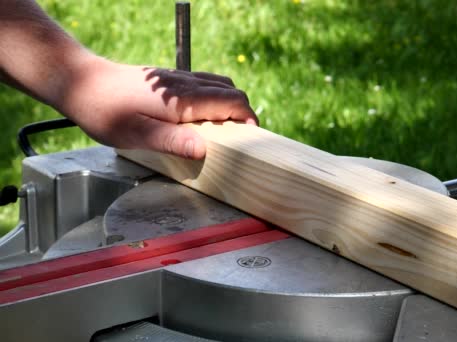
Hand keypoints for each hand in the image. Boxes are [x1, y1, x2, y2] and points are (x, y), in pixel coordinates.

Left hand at [58, 57, 257, 158]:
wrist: (82, 83)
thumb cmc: (106, 112)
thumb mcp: (137, 134)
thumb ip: (173, 141)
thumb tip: (203, 150)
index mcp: (184, 99)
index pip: (232, 102)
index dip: (248, 120)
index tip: (251, 139)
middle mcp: (186, 84)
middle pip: (231, 91)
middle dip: (243, 113)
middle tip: (240, 139)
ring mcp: (179, 79)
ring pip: (219, 85)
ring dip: (230, 104)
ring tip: (224, 130)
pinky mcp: (170, 80)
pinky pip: (205, 84)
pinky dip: (215, 99)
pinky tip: (201, 117)